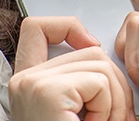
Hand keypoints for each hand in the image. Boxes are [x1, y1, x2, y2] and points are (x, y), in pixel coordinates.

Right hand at [9, 16, 136, 120]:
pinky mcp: (47, 92)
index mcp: (30, 84)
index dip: (69, 26)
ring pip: (102, 65)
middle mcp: (24, 81)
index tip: (91, 44)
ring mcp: (33, 84)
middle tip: (108, 118)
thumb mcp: (75, 110)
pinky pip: (100, 83)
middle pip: (91, 50)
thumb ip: (79, 80)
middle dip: (114, 85)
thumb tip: (102, 50)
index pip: (38, 27)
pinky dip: (107, 110)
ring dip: (113, 102)